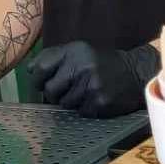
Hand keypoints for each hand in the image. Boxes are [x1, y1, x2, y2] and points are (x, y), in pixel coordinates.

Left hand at [28, 42, 157, 118]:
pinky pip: (80, 112)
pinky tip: (95, 99)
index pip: (41, 67)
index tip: (40, 83)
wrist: (136, 72)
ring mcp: (91, 85)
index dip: (36, 78)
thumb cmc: (102, 63)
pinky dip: (85, 109)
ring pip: (64, 103)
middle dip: (53, 94)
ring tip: (84, 93)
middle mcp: (82, 66)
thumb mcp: (80, 51)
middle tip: (64, 92)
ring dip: (71, 102)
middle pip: (50, 90)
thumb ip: (55, 57)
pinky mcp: (100, 102)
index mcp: (74, 51)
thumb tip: (29, 70)